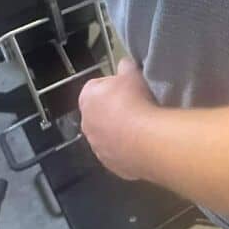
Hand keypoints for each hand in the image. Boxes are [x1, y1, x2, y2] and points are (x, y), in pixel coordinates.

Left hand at [79, 57, 157, 180]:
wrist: (143, 139)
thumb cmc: (134, 101)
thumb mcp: (132, 74)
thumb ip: (125, 67)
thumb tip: (125, 64)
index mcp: (87, 97)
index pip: (97, 86)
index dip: (114, 86)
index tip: (129, 88)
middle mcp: (86, 122)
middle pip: (100, 112)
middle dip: (115, 110)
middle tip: (136, 107)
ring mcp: (96, 146)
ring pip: (107, 134)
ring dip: (120, 131)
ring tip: (141, 127)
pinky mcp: (109, 164)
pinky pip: (118, 152)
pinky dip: (127, 148)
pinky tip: (142, 143)